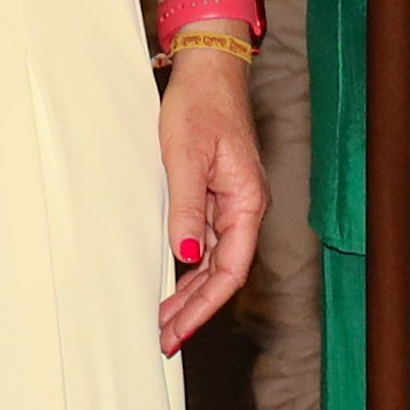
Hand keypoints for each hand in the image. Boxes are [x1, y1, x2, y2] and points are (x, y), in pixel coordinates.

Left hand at [151, 44, 260, 355]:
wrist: (208, 71)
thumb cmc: (201, 106)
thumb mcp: (186, 157)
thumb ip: (187, 207)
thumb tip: (188, 256)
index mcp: (246, 202)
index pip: (230, 270)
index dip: (205, 306)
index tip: (178, 331)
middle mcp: (244, 208)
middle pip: (224, 273)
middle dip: (195, 310)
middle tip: (164, 339)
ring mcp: (231, 203)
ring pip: (214, 262)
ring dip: (190, 293)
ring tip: (163, 321)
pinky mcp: (216, 194)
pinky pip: (206, 241)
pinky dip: (189, 268)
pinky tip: (172, 283)